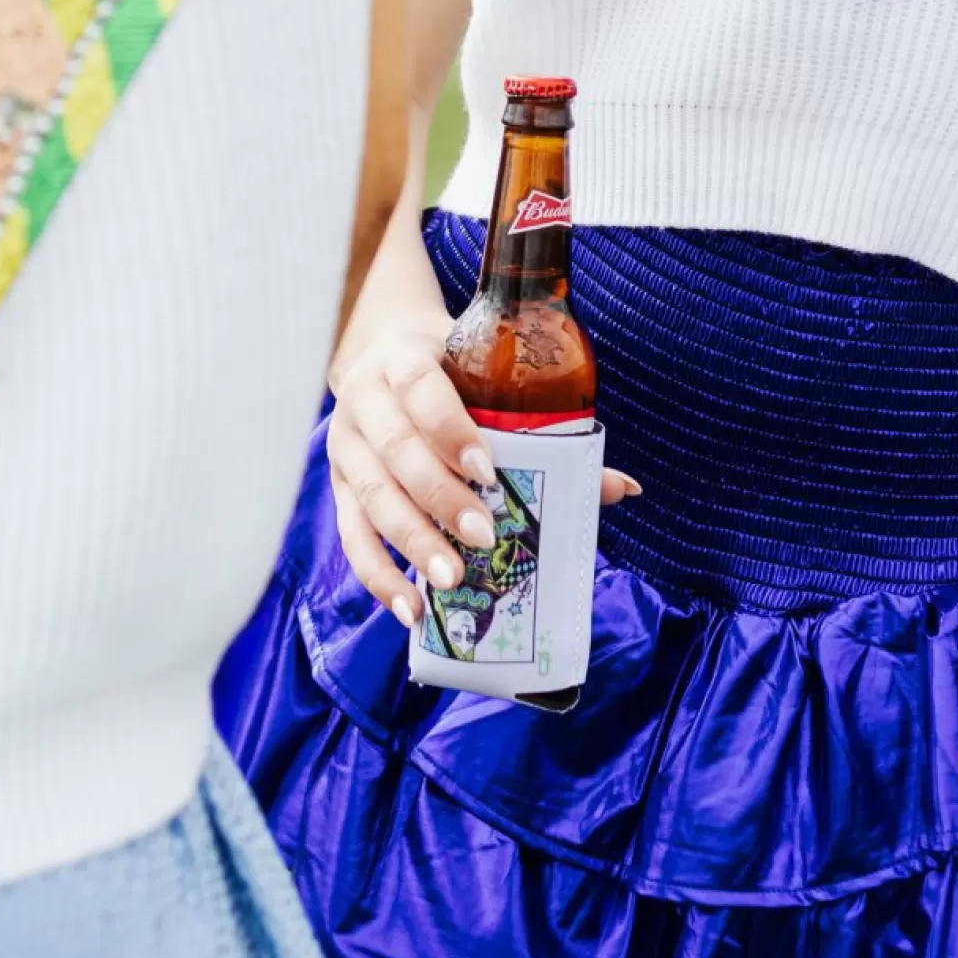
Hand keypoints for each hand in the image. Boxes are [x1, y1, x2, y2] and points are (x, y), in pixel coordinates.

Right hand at [326, 317, 640, 627]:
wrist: (378, 351)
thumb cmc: (449, 370)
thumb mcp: (486, 379)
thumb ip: (546, 428)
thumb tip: (620, 488)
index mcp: (404, 361)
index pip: (423, 390)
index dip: (451, 429)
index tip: (487, 469)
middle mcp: (365, 402)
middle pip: (397, 452)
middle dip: (439, 497)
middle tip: (481, 537)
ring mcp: (345, 446)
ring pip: (372, 498)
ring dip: (412, 542)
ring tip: (449, 580)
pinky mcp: (337, 486)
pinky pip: (352, 536)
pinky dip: (378, 575)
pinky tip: (411, 606)